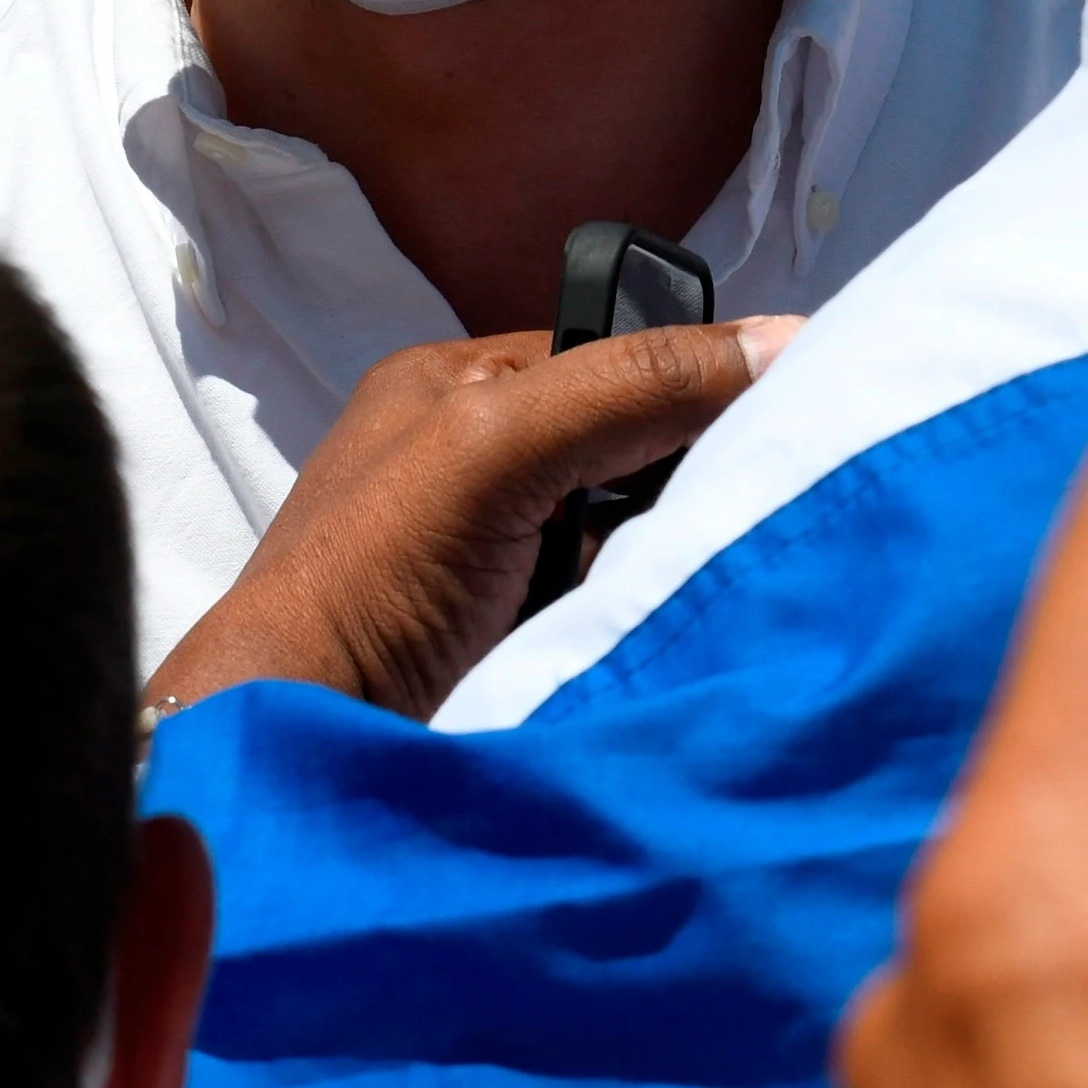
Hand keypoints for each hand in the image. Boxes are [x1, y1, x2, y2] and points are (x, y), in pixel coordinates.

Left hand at [150, 317, 792, 718]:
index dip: (690, 380)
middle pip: (634, 447)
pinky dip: (648, 618)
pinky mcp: (519, 642)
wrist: (304, 744)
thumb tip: (782, 342)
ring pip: (635, 534)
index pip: (613, 354)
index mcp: (457, 388)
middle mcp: (478, 463)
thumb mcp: (497, 444)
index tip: (778, 412)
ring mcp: (499, 559)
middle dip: (686, 479)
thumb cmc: (369, 575)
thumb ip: (629, 384)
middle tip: (742, 507)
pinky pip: (618, 607)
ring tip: (715, 573)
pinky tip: (675, 629)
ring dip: (673, 556)